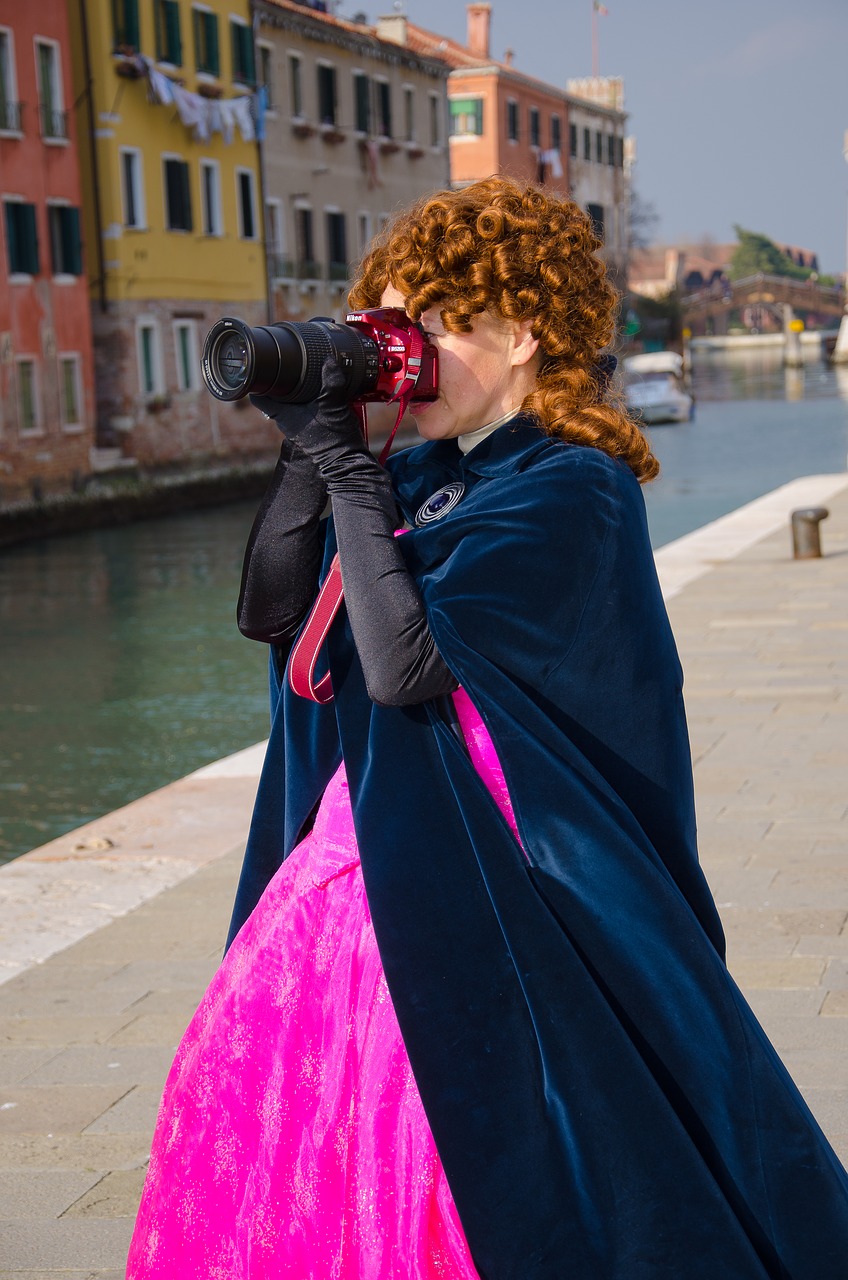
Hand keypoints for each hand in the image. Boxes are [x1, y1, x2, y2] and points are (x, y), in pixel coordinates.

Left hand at [252, 357, 369, 488]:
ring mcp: (298, 427)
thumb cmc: (335, 440)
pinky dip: (308, 400)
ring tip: (304, 375)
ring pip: (290, 403)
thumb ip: (331, 382)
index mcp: (284, 415)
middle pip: (274, 396)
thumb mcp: (334, 405)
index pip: (259, 396)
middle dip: (279, 381)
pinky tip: (320, 393)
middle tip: (286, 365)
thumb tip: (328, 361)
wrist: (347, 462)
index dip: (257, 380)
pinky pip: (303, 410)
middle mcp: (287, 422)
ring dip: (295, 391)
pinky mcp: (310, 430)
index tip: (260, 367)